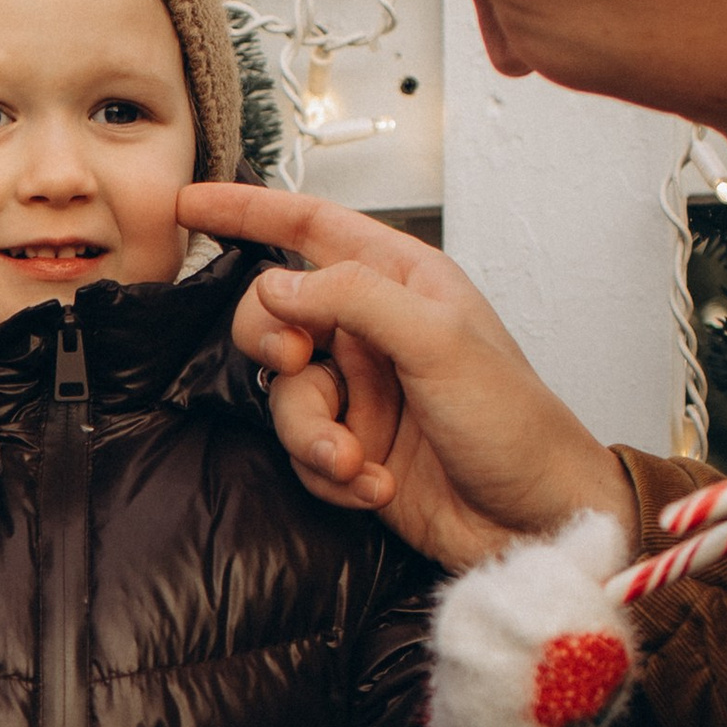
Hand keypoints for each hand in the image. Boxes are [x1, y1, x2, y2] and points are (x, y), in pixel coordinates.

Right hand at [179, 182, 623, 571]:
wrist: (536, 521)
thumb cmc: (518, 426)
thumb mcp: (439, 343)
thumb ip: (353, 299)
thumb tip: (277, 284)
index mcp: (403, 282)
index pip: (310, 226)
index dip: (248, 211)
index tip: (190, 204)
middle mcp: (375, 332)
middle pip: (275, 315)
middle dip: (274, 344)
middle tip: (297, 363)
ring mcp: (362, 393)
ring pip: (284, 395)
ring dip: (313, 433)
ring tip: (356, 460)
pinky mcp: (353, 449)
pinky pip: (303, 452)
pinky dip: (331, 474)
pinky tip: (376, 486)